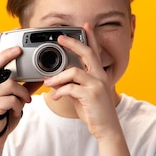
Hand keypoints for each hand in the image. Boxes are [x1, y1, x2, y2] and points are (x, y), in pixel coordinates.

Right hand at [0, 31, 41, 142]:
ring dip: (22, 94)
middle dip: (7, 55)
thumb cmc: (5, 113)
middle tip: (19, 50)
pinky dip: (19, 106)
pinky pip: (12, 100)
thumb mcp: (16, 97)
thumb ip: (26, 86)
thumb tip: (41, 77)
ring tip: (24, 102)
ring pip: (11, 85)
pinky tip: (16, 112)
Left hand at [43, 23, 121, 139]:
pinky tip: (55, 96)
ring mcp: (97, 85)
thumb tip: (60, 81)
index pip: (95, 52)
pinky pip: (71, 88)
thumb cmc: (94, 113)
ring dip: (58, 77)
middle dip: (73, 43)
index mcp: (99, 75)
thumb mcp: (83, 96)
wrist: (106, 129)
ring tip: (48, 83)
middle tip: (60, 38)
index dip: (91, 38)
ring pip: (74, 72)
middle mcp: (100, 77)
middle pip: (87, 53)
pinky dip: (60, 91)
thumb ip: (74, 85)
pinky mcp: (92, 95)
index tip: (85, 26)